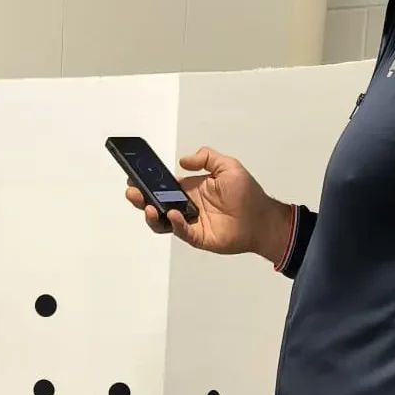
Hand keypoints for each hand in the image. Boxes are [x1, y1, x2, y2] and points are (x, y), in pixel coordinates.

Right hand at [125, 147, 295, 263]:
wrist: (262, 218)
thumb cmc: (248, 193)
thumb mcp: (228, 166)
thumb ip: (206, 158)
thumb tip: (183, 161)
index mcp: (190, 189)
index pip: (163, 186)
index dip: (149, 183)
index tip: (135, 177)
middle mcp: (187, 207)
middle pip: (157, 204)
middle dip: (142, 199)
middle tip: (132, 192)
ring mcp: (191, 223)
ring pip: (163, 222)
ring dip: (152, 215)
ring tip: (149, 208)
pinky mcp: (198, 237)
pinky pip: (181, 232)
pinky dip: (175, 224)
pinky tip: (173, 215)